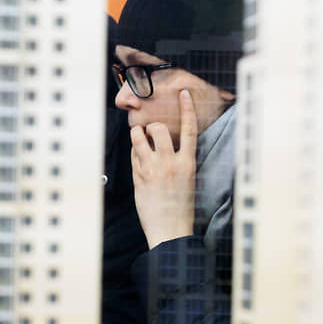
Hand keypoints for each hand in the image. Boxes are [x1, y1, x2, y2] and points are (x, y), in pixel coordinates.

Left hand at [131, 89, 197, 248]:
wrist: (170, 229)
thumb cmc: (181, 207)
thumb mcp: (188, 180)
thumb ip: (179, 160)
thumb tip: (168, 144)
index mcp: (187, 163)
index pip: (189, 129)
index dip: (187, 108)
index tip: (183, 94)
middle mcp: (170, 163)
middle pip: (159, 128)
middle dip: (152, 126)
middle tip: (151, 132)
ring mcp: (152, 169)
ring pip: (139, 138)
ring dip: (137, 134)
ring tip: (139, 139)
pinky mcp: (138, 177)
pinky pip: (133, 155)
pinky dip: (134, 153)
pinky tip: (138, 160)